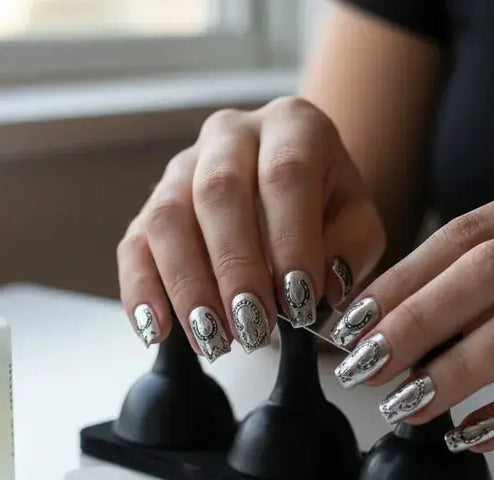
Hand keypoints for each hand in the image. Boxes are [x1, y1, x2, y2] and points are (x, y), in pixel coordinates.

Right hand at [117, 96, 384, 359]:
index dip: (290, 239)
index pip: (286, 173)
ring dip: (188, 285)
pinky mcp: (150, 205)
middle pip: (219, 192)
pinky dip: (141, 290)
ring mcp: (183, 166)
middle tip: (253, 326)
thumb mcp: (359, 224)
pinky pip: (134, 244)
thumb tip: (322, 287)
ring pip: (167, 217)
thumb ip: (350, 250)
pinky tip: (156, 329)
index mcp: (292, 126)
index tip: (299, 299)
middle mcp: (230, 134)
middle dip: (235, 268)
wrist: (293, 196)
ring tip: (214, 339)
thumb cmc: (327, 212)